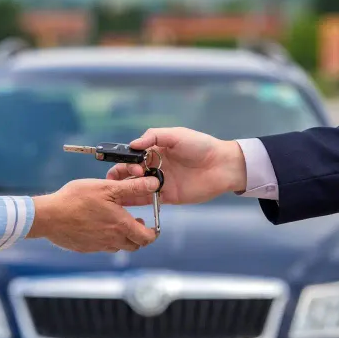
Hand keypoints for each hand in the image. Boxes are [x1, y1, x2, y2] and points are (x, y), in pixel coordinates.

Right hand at [27, 177, 159, 252]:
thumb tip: (154, 183)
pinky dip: (107, 239)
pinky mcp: (86, 248)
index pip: (147, 238)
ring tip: (117, 221)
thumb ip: (133, 187)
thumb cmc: (77, 199)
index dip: (153, 232)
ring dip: (123, 237)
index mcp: (121, 226)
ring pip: (119, 247)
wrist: (49, 216)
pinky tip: (98, 225)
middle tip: (135, 221)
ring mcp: (98, 246)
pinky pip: (102, 247)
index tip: (151, 225)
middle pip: (135, 245)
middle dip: (139, 234)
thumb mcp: (107, 187)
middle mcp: (112, 240)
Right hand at [106, 127, 246, 204]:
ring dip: (125, 189)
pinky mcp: (167, 196)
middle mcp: (155, 166)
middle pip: (131, 172)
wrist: (222, 165)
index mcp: (155, 150)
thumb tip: (133, 144)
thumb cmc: (201, 146)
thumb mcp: (176, 135)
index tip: (127, 164)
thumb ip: (153, 136)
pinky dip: (136, 201)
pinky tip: (125, 203)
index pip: (133, 156)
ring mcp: (161, 182)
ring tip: (116, 193)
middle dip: (122, 175)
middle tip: (122, 178)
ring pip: (137, 186)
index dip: (126, 160)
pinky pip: (148, 199)